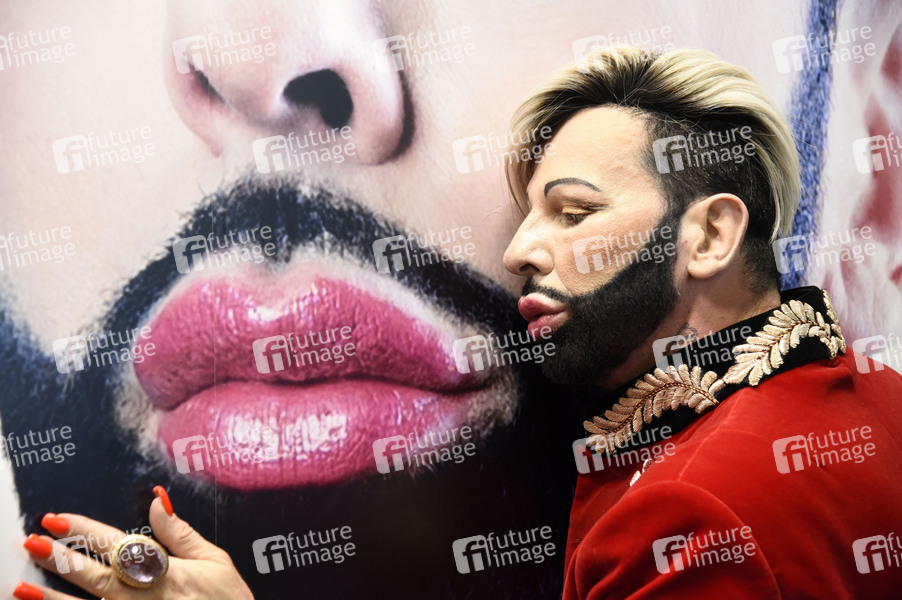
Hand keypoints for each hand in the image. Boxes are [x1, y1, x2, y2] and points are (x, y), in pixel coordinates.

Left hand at [15, 486, 253, 599]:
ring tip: (23, 587)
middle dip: (63, 561)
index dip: (88, 532)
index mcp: (170, 573)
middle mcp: (149, 599)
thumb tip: (157, 502)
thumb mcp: (217, 562)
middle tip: (33, 543)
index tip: (59, 518)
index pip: (121, 546)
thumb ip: (182, 534)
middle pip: (99, 579)